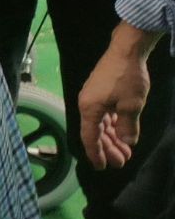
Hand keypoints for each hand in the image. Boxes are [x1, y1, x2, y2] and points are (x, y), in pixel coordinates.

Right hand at [78, 25, 157, 168]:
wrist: (126, 50)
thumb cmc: (127, 78)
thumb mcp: (132, 106)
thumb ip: (128, 127)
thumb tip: (127, 142)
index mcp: (90, 109)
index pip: (90, 137)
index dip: (96, 154)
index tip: (103, 167)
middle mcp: (87, 104)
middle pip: (96, 132)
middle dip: (109, 148)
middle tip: (122, 162)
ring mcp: (93, 97)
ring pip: (101, 124)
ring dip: (112, 138)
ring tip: (126, 149)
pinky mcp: (100, 92)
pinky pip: (104, 114)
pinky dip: (113, 125)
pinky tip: (122, 131)